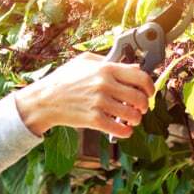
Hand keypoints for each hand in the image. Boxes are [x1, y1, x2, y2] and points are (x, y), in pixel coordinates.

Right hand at [12, 51, 154, 137]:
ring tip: (132, 119)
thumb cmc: (62, 80)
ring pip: (132, 114)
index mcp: (105, 68)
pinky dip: (125, 132)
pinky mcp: (93, 119)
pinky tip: (125, 130)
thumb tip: (129, 65)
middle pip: (140, 97)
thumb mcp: (83, 62)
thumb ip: (107, 61)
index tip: (149, 92)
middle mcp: (105, 84)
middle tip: (141, 108)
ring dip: (136, 119)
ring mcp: (99, 102)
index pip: (140, 76)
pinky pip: (118, 128)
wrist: (44, 100)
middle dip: (145, 105)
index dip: (149, 86)